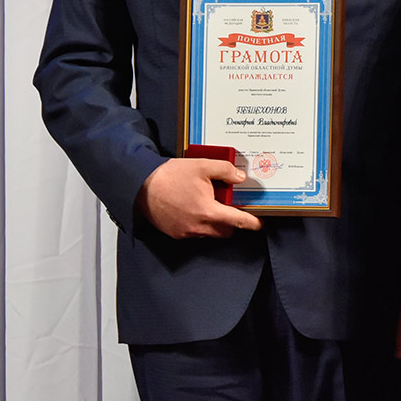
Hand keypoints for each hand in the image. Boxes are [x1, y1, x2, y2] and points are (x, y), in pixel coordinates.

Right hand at [135, 158, 260, 238]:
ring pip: (210, 233)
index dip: (252, 223)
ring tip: (209, 204)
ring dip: (215, 223)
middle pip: (225, 230)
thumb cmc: (169, 176)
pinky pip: (195, 232)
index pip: (237, 221)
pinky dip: (200, 224)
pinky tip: (194, 208)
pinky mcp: (175, 233)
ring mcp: (186, 232)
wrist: (140, 186)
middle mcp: (198, 226)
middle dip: (231, 221)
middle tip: (228, 205)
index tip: (260, 223)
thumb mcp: (202, 166)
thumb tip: (239, 177)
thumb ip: (225, 171)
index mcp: (208, 211)